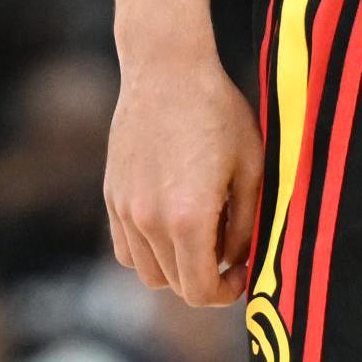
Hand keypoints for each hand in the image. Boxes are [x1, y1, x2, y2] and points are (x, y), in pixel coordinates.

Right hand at [106, 43, 261, 307]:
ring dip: (174, 268)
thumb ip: (246, 227)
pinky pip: (125, 246)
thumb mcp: (250, 169)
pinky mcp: (112, 194)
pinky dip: (147, 250)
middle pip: (174, 285)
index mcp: (188, 219)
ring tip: (199, 237)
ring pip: (146, 271)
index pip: (200, 291)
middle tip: (228, 255)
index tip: (241, 274)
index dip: (226, 293)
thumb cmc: (218, 112)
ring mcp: (125, 208)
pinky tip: (171, 222)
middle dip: (204, 280)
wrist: (167, 68)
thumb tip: (237, 262)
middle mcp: (149, 220)